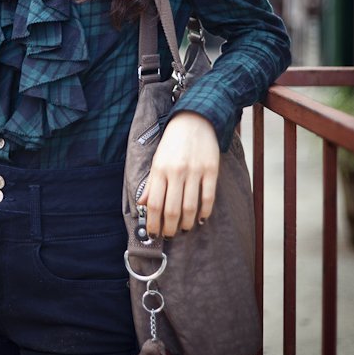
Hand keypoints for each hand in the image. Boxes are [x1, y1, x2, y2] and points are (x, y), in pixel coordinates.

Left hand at [138, 111, 219, 237]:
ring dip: (187, 223)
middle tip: (169, 235)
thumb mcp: (157, 159)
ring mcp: (195, 171)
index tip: (153, 234)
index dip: (153, 223)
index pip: (154, 204)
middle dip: (169, 228)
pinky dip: (205, 212)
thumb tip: (142, 204)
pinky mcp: (211, 170)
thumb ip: (150, 183)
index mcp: (160, 169)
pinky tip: (201, 219)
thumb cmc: (173, 142)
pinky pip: (208, 197)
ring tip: (184, 229)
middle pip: (172, 209)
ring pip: (190, 207)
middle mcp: (176, 171)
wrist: (195, 118)